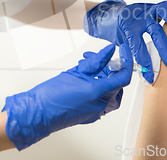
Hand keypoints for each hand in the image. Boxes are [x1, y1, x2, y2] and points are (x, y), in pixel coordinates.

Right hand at [2, 44, 131, 150]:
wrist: (39, 112)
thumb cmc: (52, 95)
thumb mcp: (77, 71)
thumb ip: (97, 61)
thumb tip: (109, 51)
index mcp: (99, 93)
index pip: (123, 76)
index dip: (126, 61)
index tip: (123, 51)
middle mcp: (101, 105)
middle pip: (117, 84)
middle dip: (110, 68)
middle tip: (99, 58)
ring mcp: (97, 112)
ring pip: (111, 91)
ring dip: (104, 77)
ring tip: (87, 66)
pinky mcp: (92, 115)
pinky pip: (102, 99)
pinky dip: (99, 87)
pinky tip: (87, 79)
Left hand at [84, 0, 166, 82]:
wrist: (119, 15)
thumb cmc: (124, 32)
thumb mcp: (122, 43)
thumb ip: (131, 54)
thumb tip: (142, 71)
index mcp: (130, 28)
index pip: (137, 46)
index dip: (144, 61)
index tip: (149, 75)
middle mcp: (141, 18)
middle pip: (154, 32)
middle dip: (163, 48)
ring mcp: (150, 10)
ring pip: (163, 12)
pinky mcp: (156, 6)